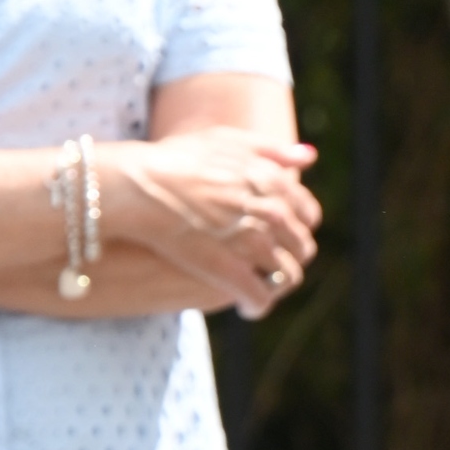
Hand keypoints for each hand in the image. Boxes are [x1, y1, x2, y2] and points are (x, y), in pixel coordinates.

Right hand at [108, 131, 321, 319]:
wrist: (140, 186)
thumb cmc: (176, 160)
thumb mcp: (228, 141)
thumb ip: (272, 150)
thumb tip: (309, 157)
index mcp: (274, 183)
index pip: (308, 215)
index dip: (297, 227)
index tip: (282, 235)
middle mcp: (272, 213)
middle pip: (301, 247)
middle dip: (289, 257)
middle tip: (268, 264)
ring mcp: (253, 244)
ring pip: (286, 276)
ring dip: (275, 284)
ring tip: (258, 286)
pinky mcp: (232, 272)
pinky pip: (260, 298)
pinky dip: (257, 306)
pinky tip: (247, 309)